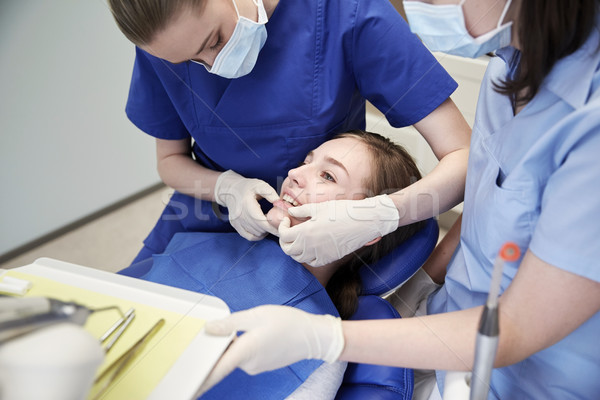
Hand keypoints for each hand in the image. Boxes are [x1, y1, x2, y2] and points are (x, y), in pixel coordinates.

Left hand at [196, 305, 343, 395]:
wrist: (314, 336)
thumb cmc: (287, 322)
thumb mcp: (256, 315)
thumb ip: (230, 323)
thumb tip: (209, 329)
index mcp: (245, 351)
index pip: (216, 370)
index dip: (200, 380)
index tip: (188, 388)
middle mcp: (248, 364)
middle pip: (224, 358)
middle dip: (219, 346)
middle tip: (221, 328)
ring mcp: (256, 367)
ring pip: (235, 356)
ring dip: (234, 344)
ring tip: (249, 326)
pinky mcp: (262, 365)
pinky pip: (245, 356)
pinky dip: (243, 346)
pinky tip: (255, 334)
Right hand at [214, 170, 279, 239]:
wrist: (230, 189)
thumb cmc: (247, 186)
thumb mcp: (259, 185)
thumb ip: (270, 193)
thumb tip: (279, 202)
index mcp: (246, 204)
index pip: (261, 221)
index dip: (273, 226)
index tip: (283, 225)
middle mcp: (240, 215)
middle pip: (259, 229)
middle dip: (271, 228)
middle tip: (279, 223)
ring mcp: (236, 221)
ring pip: (255, 234)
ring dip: (265, 231)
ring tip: (269, 222)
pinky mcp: (235, 225)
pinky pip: (249, 236)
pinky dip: (257, 235)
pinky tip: (262, 229)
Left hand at [279, 195, 399, 265]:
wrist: (363, 222)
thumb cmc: (342, 211)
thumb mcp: (320, 207)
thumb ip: (302, 211)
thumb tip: (291, 212)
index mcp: (305, 232)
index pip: (283, 235)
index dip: (282, 227)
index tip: (287, 220)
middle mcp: (310, 246)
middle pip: (287, 249)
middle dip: (285, 240)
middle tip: (289, 231)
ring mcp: (319, 254)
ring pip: (298, 257)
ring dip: (295, 249)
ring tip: (299, 238)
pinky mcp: (329, 258)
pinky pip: (312, 262)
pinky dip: (307, 257)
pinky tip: (311, 247)